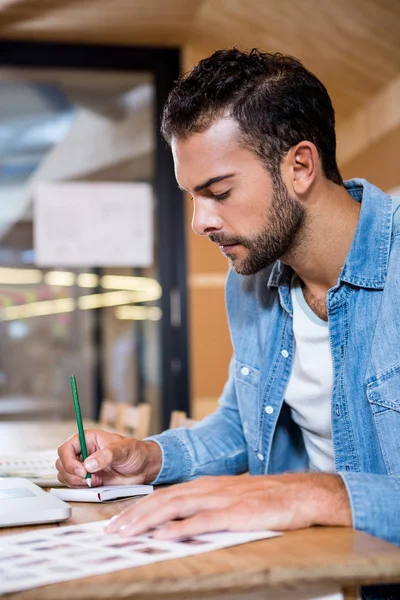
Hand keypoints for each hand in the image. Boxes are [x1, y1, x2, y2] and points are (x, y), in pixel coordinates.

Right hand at [56, 429, 161, 486]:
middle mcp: (83, 452)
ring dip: (75, 482)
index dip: (69, 461)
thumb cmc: (135, 452)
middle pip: (62, 463)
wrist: (143, 467)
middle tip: (88, 478)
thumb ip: (106, 456)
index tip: (81, 470)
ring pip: (65, 475)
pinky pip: (74, 485)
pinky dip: (80, 488)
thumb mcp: (123, 450)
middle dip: (72, 473)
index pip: (66, 448)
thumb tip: (89, 464)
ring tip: (94, 481)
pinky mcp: (88, 479)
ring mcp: (84, 466)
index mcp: (88, 439)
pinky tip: (95, 484)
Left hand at [105, 472, 351, 538]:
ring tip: (127, 534)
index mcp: (206, 484)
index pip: (164, 496)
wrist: (299, 493)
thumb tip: (179, 524)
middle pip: (162, 500)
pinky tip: (163, 537)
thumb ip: (206, 506)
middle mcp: (208, 488)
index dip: (139, 508)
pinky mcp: (234, 513)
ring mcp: (220, 499)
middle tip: (112, 531)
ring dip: (147, 521)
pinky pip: (201, 521)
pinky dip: (179, 529)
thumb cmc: (267, 498)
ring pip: (174, 507)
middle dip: (134, 515)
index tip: (119, 522)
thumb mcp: (230, 497)